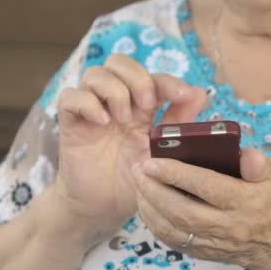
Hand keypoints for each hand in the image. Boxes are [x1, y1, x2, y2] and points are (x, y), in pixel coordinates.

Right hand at [47, 54, 206, 246]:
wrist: (104, 207)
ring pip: (95, 74)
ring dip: (114, 91)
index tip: (183, 95)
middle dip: (137, 78)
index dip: (168, 80)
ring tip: (123, 120)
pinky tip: (102, 122)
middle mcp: (116, 103)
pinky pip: (70, 97)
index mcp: (141, 107)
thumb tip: (200, 93)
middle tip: (147, 106)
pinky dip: (87, 103)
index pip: (152, 77)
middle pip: (119, 62)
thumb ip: (178, 123)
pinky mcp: (71, 123)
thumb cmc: (136, 179)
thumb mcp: (162, 152)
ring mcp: (92, 110)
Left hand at [131, 148, 270, 269]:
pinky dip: (155, 225)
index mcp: (246, 201)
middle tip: (137, 170)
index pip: (207, 187)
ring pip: (174, 229)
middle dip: (154, 190)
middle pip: (183, 211)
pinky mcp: (206, 253)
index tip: (153, 161)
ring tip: (137, 185)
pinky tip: (146, 207)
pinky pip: (174, 242)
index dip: (177, 174)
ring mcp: (216, 243)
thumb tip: (245, 153)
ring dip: (149, 208)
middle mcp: (229, 226)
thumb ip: (258, 163)